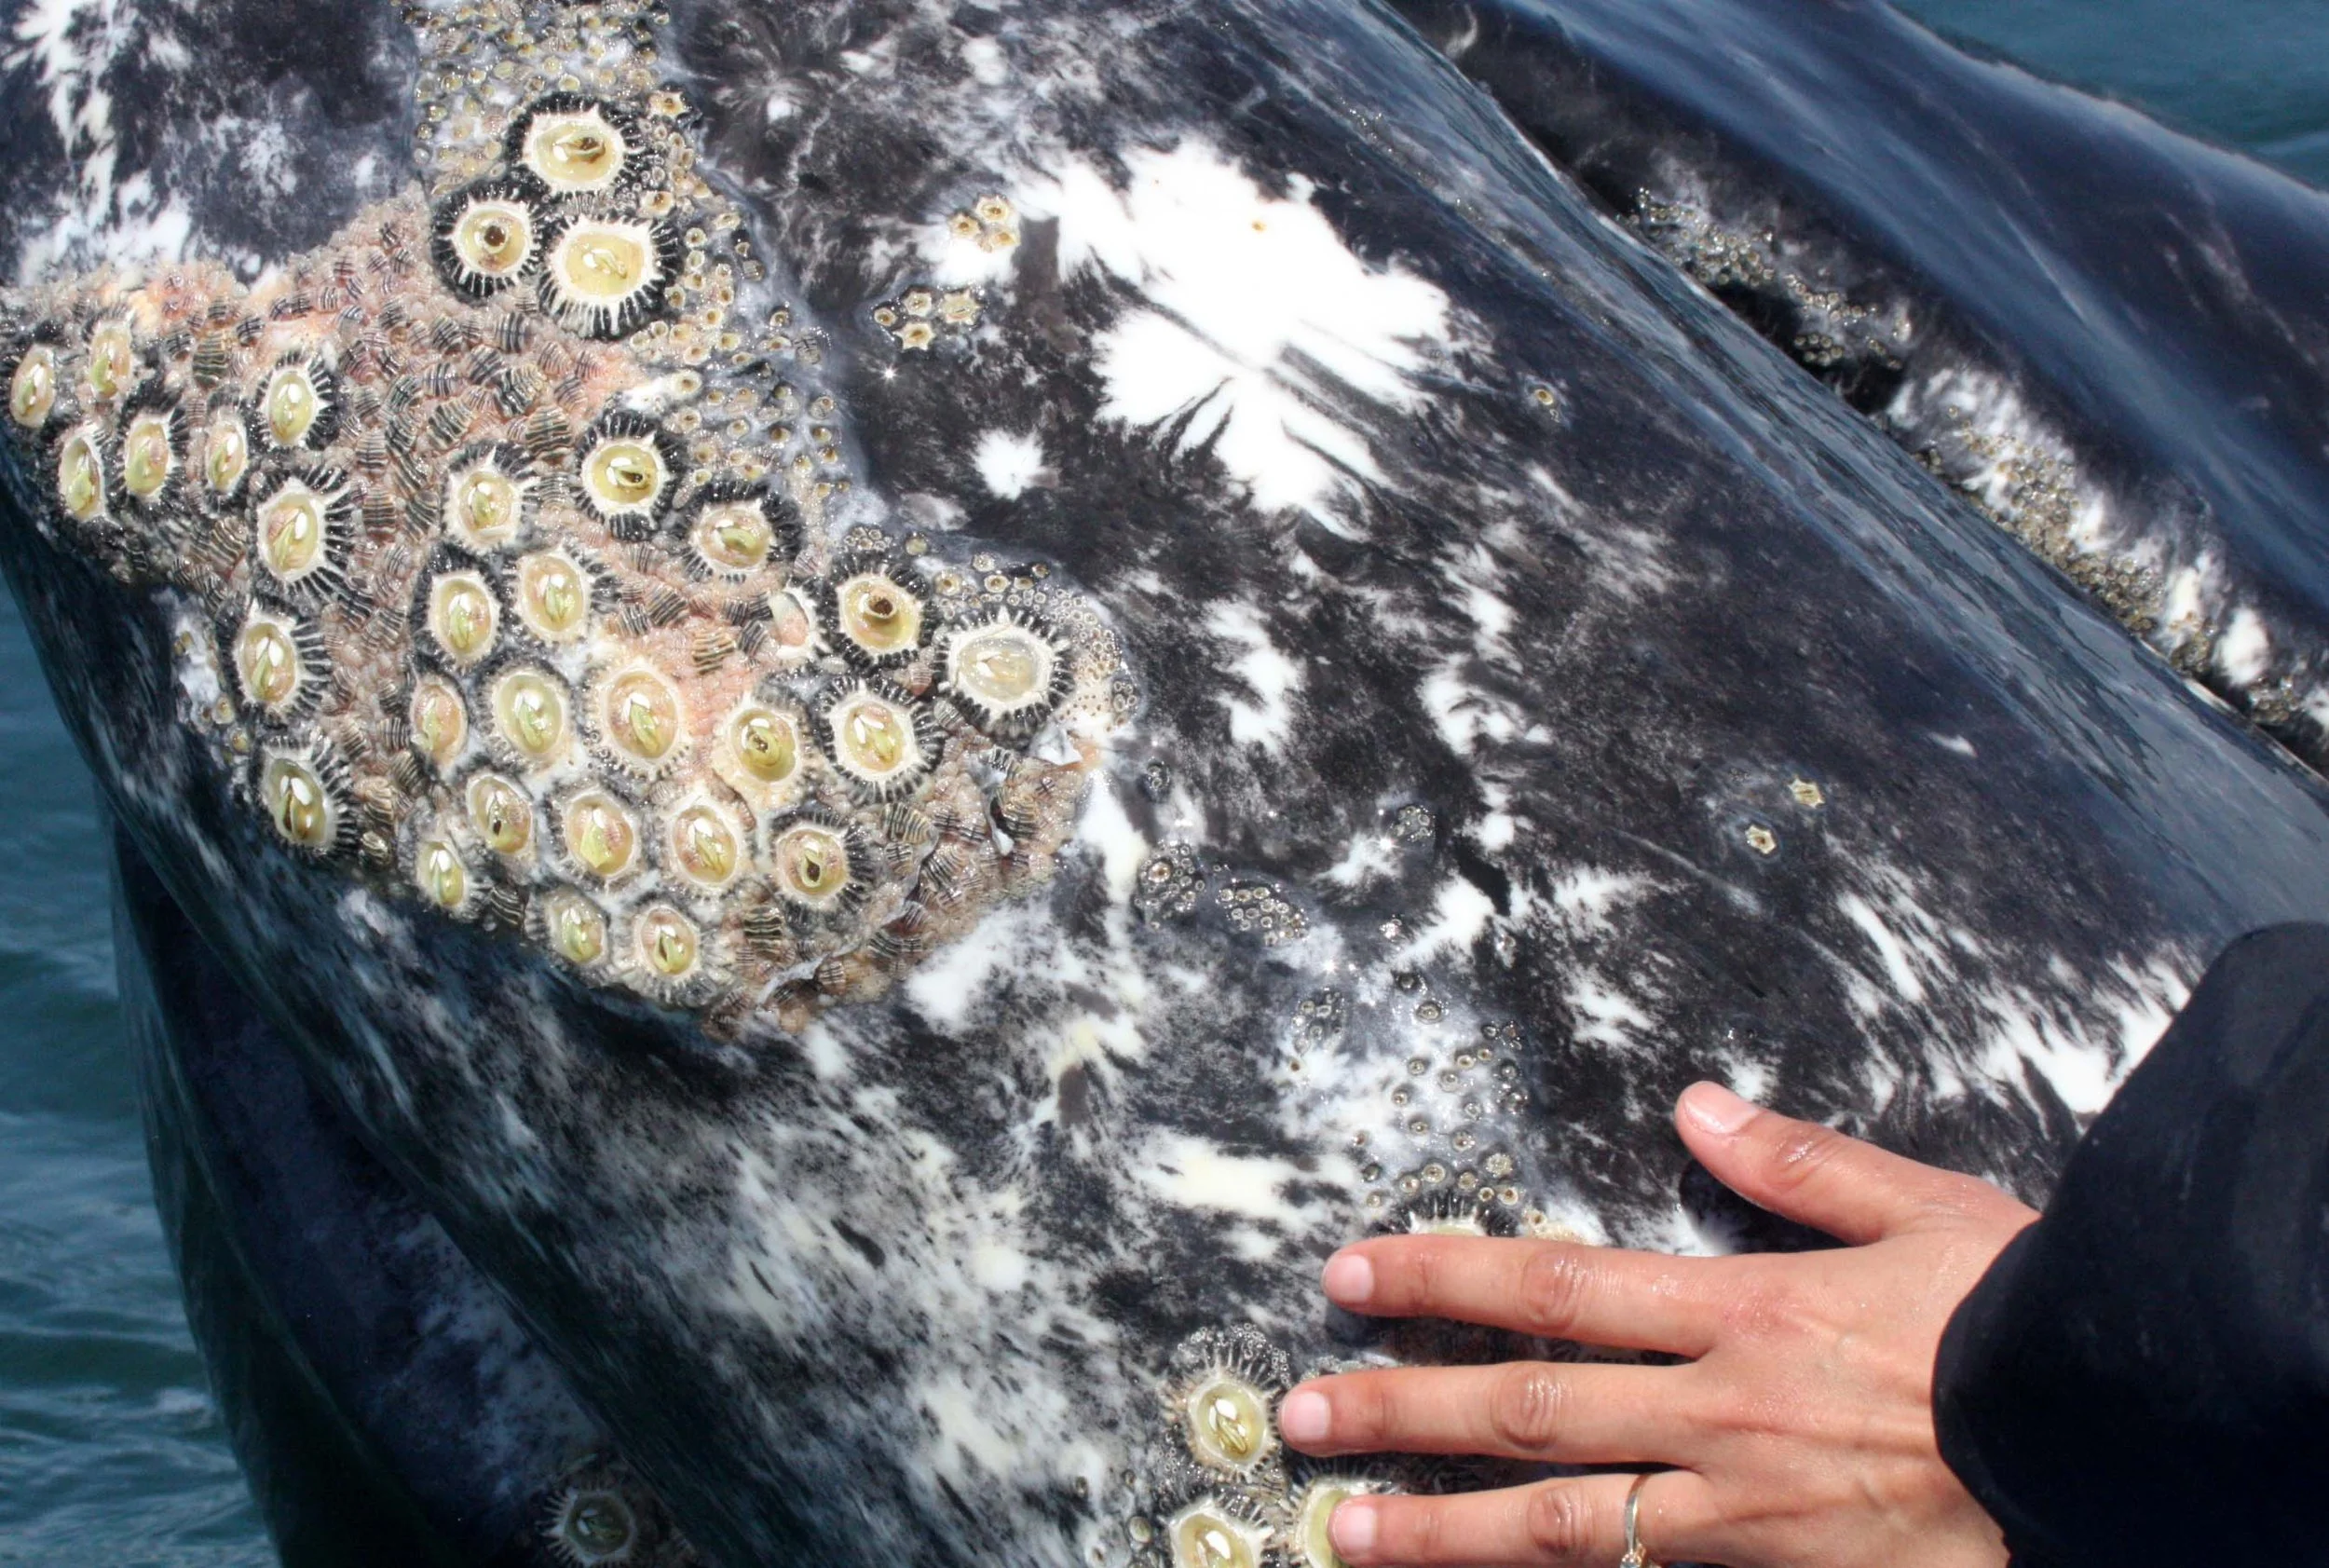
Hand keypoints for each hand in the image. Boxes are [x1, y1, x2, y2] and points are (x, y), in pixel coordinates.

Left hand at [1277, 1083, 2035, 1567]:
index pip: (1553, 1287)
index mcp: (1742, 1309)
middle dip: (1400, 1410)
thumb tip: (1695, 1104)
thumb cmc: (2021, 1320)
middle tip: (1300, 1415)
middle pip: (1526, 1411)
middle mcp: (1720, 1414)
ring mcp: (1742, 1512)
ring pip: (1562, 1526)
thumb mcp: (1922, 1207)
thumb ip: (1796, 1161)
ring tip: (1345, 1530)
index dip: (1440, 1278)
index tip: (1352, 1274)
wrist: (2112, 1436)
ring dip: (1442, 1528)